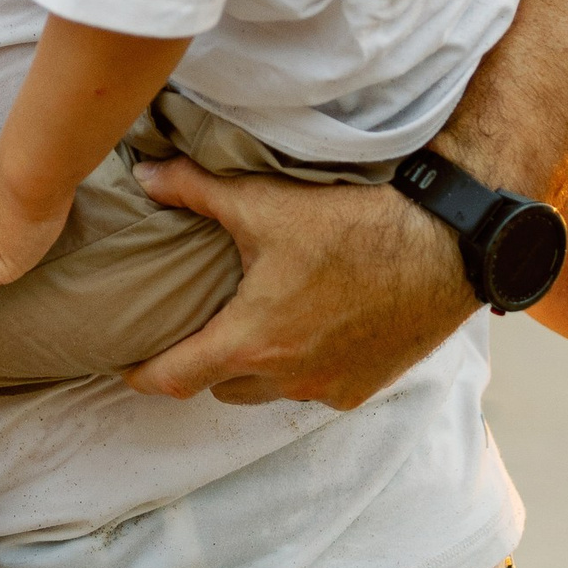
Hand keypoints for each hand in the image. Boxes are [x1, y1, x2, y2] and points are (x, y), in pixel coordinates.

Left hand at [123, 160, 472, 407]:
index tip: (124, 368)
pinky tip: (304, 330)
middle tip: (192, 329)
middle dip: (201, 362)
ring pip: (266, 391)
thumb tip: (144, 176)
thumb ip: (193, 189)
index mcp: (251, 341)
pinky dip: (298, 368)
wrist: (442, 247)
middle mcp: (287, 378)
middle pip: (220, 385)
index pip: (176, 378)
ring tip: (247, 327)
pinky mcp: (363, 387)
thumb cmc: (351, 224)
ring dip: (251, 367)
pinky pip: (313, 387)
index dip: (142, 375)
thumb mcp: (262, 201)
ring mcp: (328, 388)